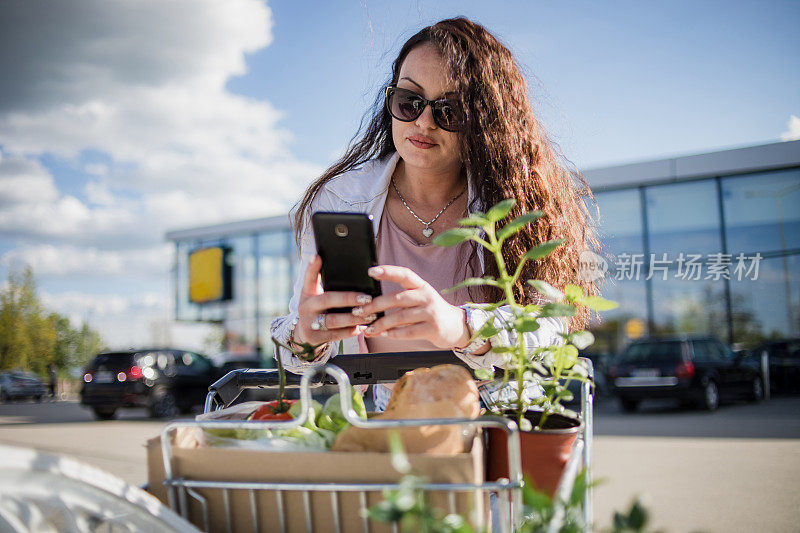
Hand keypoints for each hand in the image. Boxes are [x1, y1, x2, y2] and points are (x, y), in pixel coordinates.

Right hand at [293, 255, 376, 346]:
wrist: (305, 335)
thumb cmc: (319, 310)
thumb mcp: (317, 297)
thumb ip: (329, 287)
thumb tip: (355, 275)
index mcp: (307, 293)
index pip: (309, 278)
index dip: (312, 267)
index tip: (318, 256)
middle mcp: (305, 307)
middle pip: (327, 299)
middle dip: (348, 299)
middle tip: (367, 298)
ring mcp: (309, 323)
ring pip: (334, 320)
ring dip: (354, 318)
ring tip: (370, 315)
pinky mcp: (314, 338)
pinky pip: (336, 335)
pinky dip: (350, 331)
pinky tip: (362, 327)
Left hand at [355, 265, 471, 348]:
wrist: (457, 326)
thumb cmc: (432, 312)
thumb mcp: (421, 298)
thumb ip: (402, 297)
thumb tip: (372, 302)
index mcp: (421, 286)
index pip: (404, 274)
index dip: (388, 271)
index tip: (371, 272)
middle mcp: (426, 296)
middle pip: (397, 298)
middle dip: (376, 305)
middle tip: (360, 310)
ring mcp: (430, 312)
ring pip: (400, 317)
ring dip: (381, 324)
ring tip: (369, 328)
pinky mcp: (432, 328)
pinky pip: (408, 332)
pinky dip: (394, 334)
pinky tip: (384, 335)